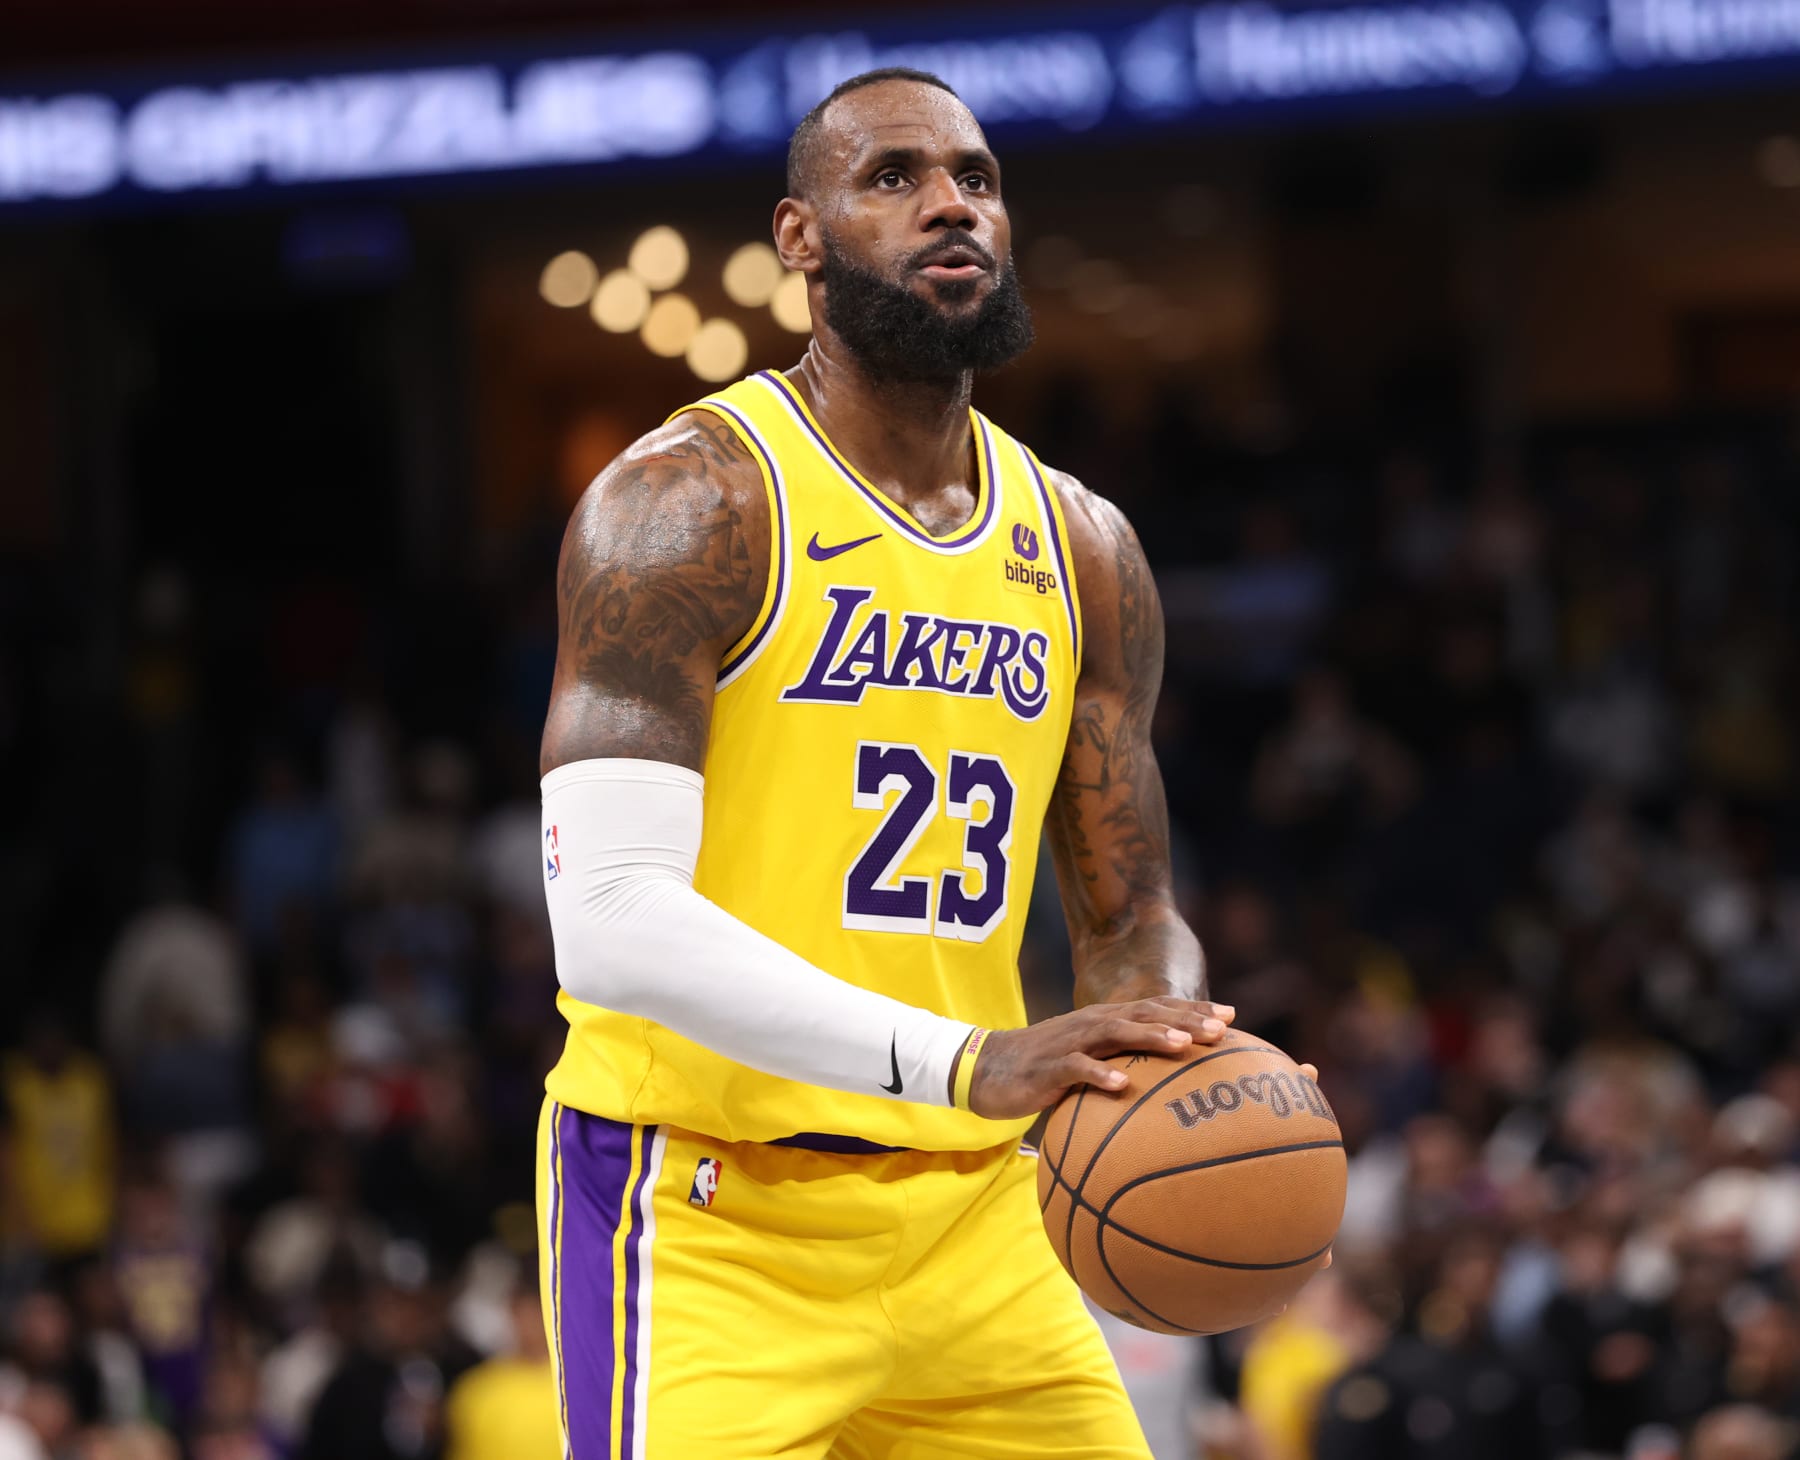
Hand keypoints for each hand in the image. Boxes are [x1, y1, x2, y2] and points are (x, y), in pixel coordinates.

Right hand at [967, 998, 1235, 1119]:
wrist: (987, 1068)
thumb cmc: (1045, 1068)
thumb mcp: (1089, 1061)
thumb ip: (1123, 1065)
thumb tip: (1168, 1088)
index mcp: (1106, 1021)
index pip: (1156, 1008)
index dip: (1193, 1009)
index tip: (1231, 1016)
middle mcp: (1093, 1024)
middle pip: (1145, 1014)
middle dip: (1184, 1019)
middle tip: (1221, 1028)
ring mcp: (1071, 1042)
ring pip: (1116, 1033)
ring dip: (1151, 1037)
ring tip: (1182, 1046)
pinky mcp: (1049, 1066)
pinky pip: (1077, 1069)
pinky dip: (1100, 1075)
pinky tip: (1122, 1086)